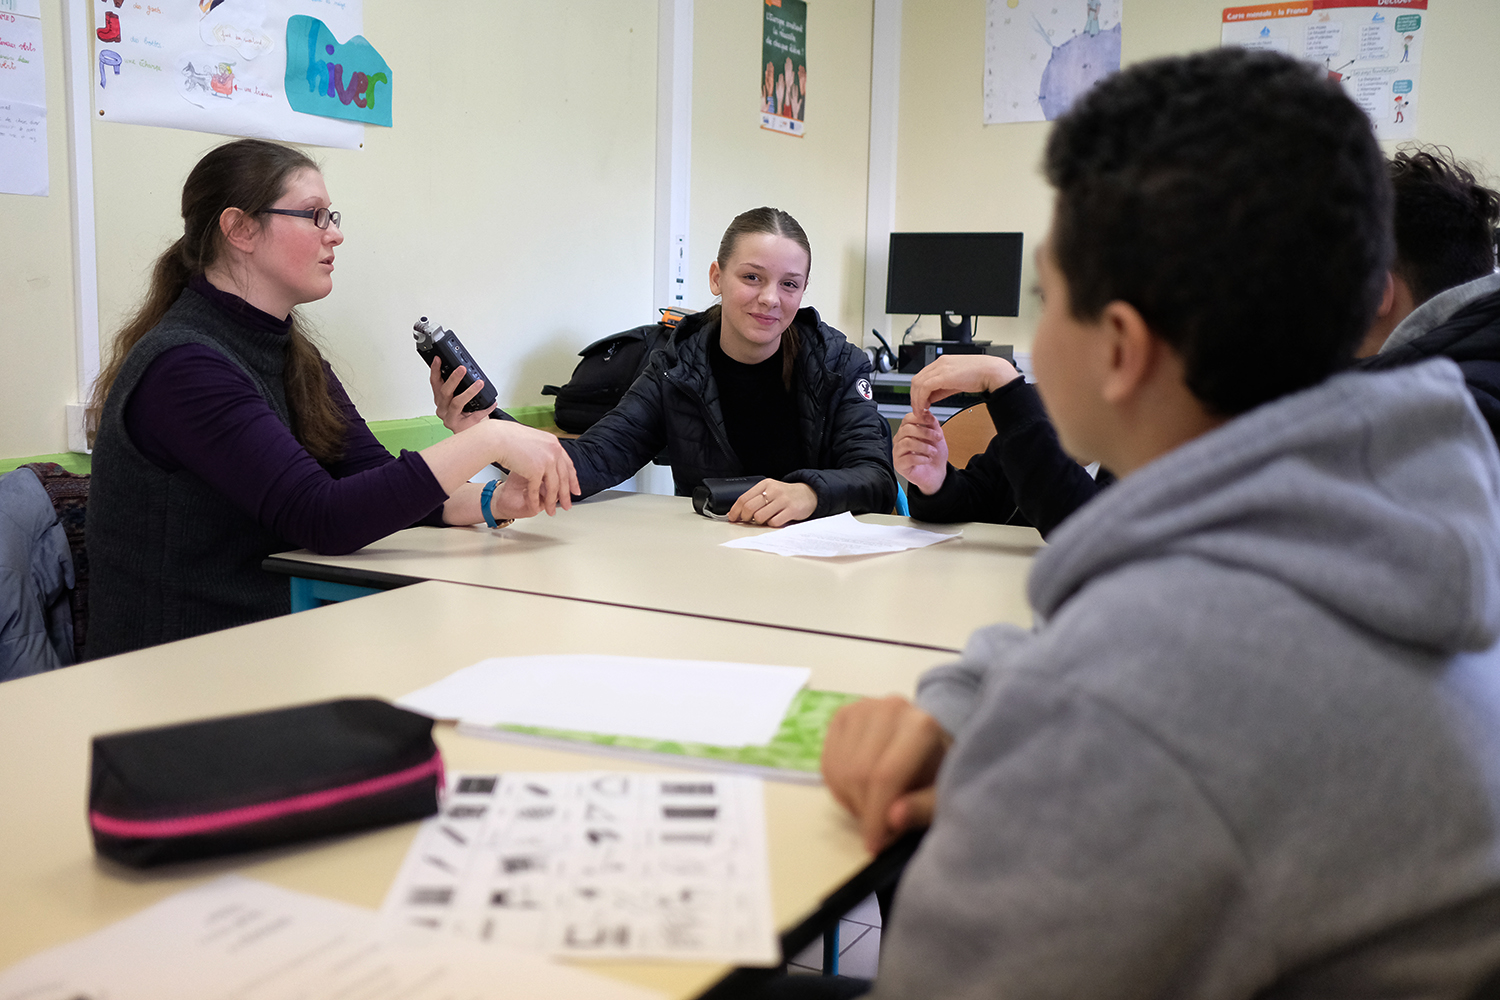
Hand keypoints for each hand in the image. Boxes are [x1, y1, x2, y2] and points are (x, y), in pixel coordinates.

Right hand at [430, 357, 496, 432]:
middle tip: (462, 368)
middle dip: (453, 378)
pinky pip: (474, 416)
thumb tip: (465, 369)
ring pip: (457, 403)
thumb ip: (458, 386)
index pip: (435, 383)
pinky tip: (492, 402)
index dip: (435, 370)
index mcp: (440, 399)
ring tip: (479, 383)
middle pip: (444, 392)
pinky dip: (485, 408)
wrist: (469, 434)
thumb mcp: (458, 398)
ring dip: (469, 391)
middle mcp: (442, 408)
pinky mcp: (460, 427)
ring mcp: (449, 418)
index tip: (438, 358)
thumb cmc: (464, 414)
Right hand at [486, 423, 580, 515]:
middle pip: (564, 478)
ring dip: (552, 502)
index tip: (575, 490)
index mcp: (554, 444)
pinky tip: (535, 507)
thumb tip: (547, 458)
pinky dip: (535, 500)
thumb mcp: (533, 440)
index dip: (572, 480)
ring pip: (553, 487)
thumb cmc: (508, 436)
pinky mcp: (535, 470)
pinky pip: (536, 490)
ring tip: (552, 511)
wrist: (497, 437)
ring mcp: (546, 461)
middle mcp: (554, 452)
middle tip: (568, 505)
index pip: (568, 465)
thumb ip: (542, 450)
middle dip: (566, 495)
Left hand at [726, 479, 817, 526]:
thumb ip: (755, 499)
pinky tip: (775, 520)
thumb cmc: (785, 495)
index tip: (732, 518)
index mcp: (765, 484)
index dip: (735, 510)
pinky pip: (773, 523)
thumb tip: (736, 513)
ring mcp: (783, 500)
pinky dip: (771, 525)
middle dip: (745, 518)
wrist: (808, 494)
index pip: (743, 498)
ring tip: (764, 520)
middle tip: (748, 521)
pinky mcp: (791, 510)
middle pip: (749, 508)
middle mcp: (773, 490)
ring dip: (759, 522)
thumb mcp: (770, 491)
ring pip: (760, 517)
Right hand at [821, 696, 951, 852]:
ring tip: (872, 807)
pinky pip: (827, 762)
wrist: (930, 739)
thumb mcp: (942, 795)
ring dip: (851, 801)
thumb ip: (922, 808)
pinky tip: (858, 791)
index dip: (876, 816)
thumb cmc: (938, 771)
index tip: (874, 846)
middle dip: (865, 811)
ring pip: (840, 770)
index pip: (886, 775)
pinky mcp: (843, 714)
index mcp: (920, 726)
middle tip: (877, 831)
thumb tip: (894, 819)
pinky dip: (838, 787)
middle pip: (860, 774)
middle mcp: (889, 708)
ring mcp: (862, 708)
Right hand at [893, 410, 949, 495]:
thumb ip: (932, 423)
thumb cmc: (934, 455)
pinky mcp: (899, 465)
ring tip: (933, 452)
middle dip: (925, 432)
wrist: (937, 473)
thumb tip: (927, 412)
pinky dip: (922, 458)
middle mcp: (900, 440)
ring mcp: (898, 452)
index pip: (907, 418)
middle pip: (907, 429)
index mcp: (907, 431)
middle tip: (937, 438)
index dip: (920, 418)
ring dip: (924, 446)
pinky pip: (908, 458)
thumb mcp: (937, 435)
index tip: (931, 422)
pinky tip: (927, 460)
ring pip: (907, 443)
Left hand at [909, 355, 1019, 413]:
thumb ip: (942, 389)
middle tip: (918, 409)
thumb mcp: (956, 382)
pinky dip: (921, 399)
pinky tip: (925, 407)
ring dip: (916, 399)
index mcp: (942, 362)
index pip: (922, 376)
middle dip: (914, 396)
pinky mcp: (944, 375)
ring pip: (918, 383)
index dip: (917, 391)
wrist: (992, 372)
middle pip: (916, 379)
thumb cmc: (979, 375)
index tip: (920, 403)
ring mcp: (941, 367)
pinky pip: (925, 387)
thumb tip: (930, 398)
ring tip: (921, 411)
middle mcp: (939, 363)